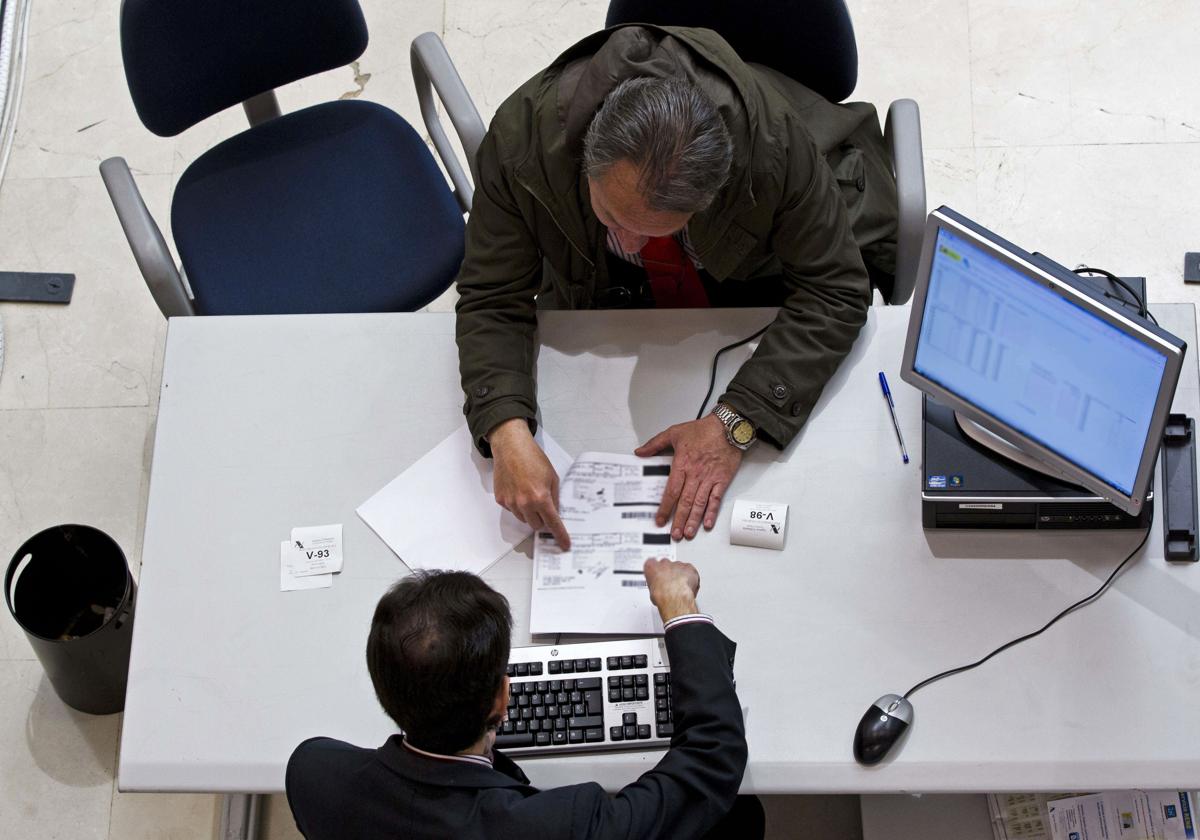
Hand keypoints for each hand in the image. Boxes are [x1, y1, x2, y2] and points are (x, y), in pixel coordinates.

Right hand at [489, 418, 570, 548]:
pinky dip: (518, 505)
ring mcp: (511, 503)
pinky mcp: (501, 500)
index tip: (564, 544)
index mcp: (540, 498)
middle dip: (543, 520)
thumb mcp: (552, 477)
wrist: (511, 447)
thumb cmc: (533, 458)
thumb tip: (555, 512)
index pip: (553, 523)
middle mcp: (524, 503)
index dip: (560, 535)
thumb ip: (555, 497)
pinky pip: (512, 510)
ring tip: (530, 493)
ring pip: (524, 519)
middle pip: (537, 525)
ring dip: (530, 513)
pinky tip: (519, 489)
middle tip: (544, 506)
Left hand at [635, 414, 742, 539]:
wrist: (728, 427)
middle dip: (678, 519)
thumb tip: (640, 452)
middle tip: (673, 534)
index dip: (665, 507)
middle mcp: (696, 474)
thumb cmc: (703, 430)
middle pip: (685, 501)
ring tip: (687, 533)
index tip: (659, 520)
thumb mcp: (675, 432)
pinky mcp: (722, 480)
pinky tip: (707, 524)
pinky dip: (712, 512)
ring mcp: (710, 478)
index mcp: (682, 463)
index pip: (671, 490)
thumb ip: (655, 444)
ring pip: (700, 503)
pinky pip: (716, 499)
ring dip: (693, 520)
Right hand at [643, 557, 699, 622]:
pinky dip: (691, 577)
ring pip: (680, 568)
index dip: (657, 570)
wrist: (674, 596)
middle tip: (671, 584)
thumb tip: (660, 591)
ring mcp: (677, 564)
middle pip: (667, 564)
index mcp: (652, 566)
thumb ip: (656, 586)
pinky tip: (689, 586)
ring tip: (681, 588)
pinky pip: (691, 571)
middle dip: (670, 572)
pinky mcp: (689, 567)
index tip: (659, 575)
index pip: (652, 563)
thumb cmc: (662, 595)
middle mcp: (664, 563)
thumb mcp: (652, 592)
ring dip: (681, 575)